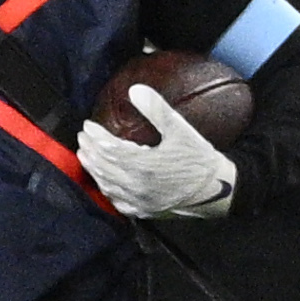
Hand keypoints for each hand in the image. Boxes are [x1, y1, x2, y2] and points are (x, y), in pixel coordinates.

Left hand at [76, 84, 238, 220]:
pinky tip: (103, 181)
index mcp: (142, 164)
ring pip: (105, 184)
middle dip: (90, 149)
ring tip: (85, 154)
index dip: (95, 136)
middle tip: (83, 137)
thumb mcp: (181, 130)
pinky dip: (105, 187)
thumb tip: (135, 89)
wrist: (217, 191)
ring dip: (92, 168)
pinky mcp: (142, 211)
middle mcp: (135, 185)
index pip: (108, 148)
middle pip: (102, 166)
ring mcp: (137, 200)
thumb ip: (157, 110)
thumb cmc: (199, 159)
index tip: (88, 125)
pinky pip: (115, 200)